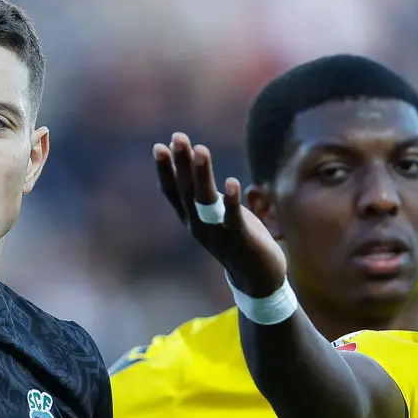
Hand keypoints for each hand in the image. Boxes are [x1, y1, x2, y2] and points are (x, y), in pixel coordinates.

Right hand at [153, 133, 286, 296]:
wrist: (258, 280)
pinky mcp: (241, 240)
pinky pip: (233, 218)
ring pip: (205, 201)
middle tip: (179, 137)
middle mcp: (199, 227)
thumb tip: (198, 167)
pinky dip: (230, 200)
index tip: (159, 147)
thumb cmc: (238, 241)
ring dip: (202, 175)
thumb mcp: (217, 217)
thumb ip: (206, 196)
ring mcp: (218, 234)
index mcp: (192, 220)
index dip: (165, 170)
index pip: (173, 192)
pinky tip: (230, 181)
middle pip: (187, 191)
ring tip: (201, 149)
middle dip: (183, 163)